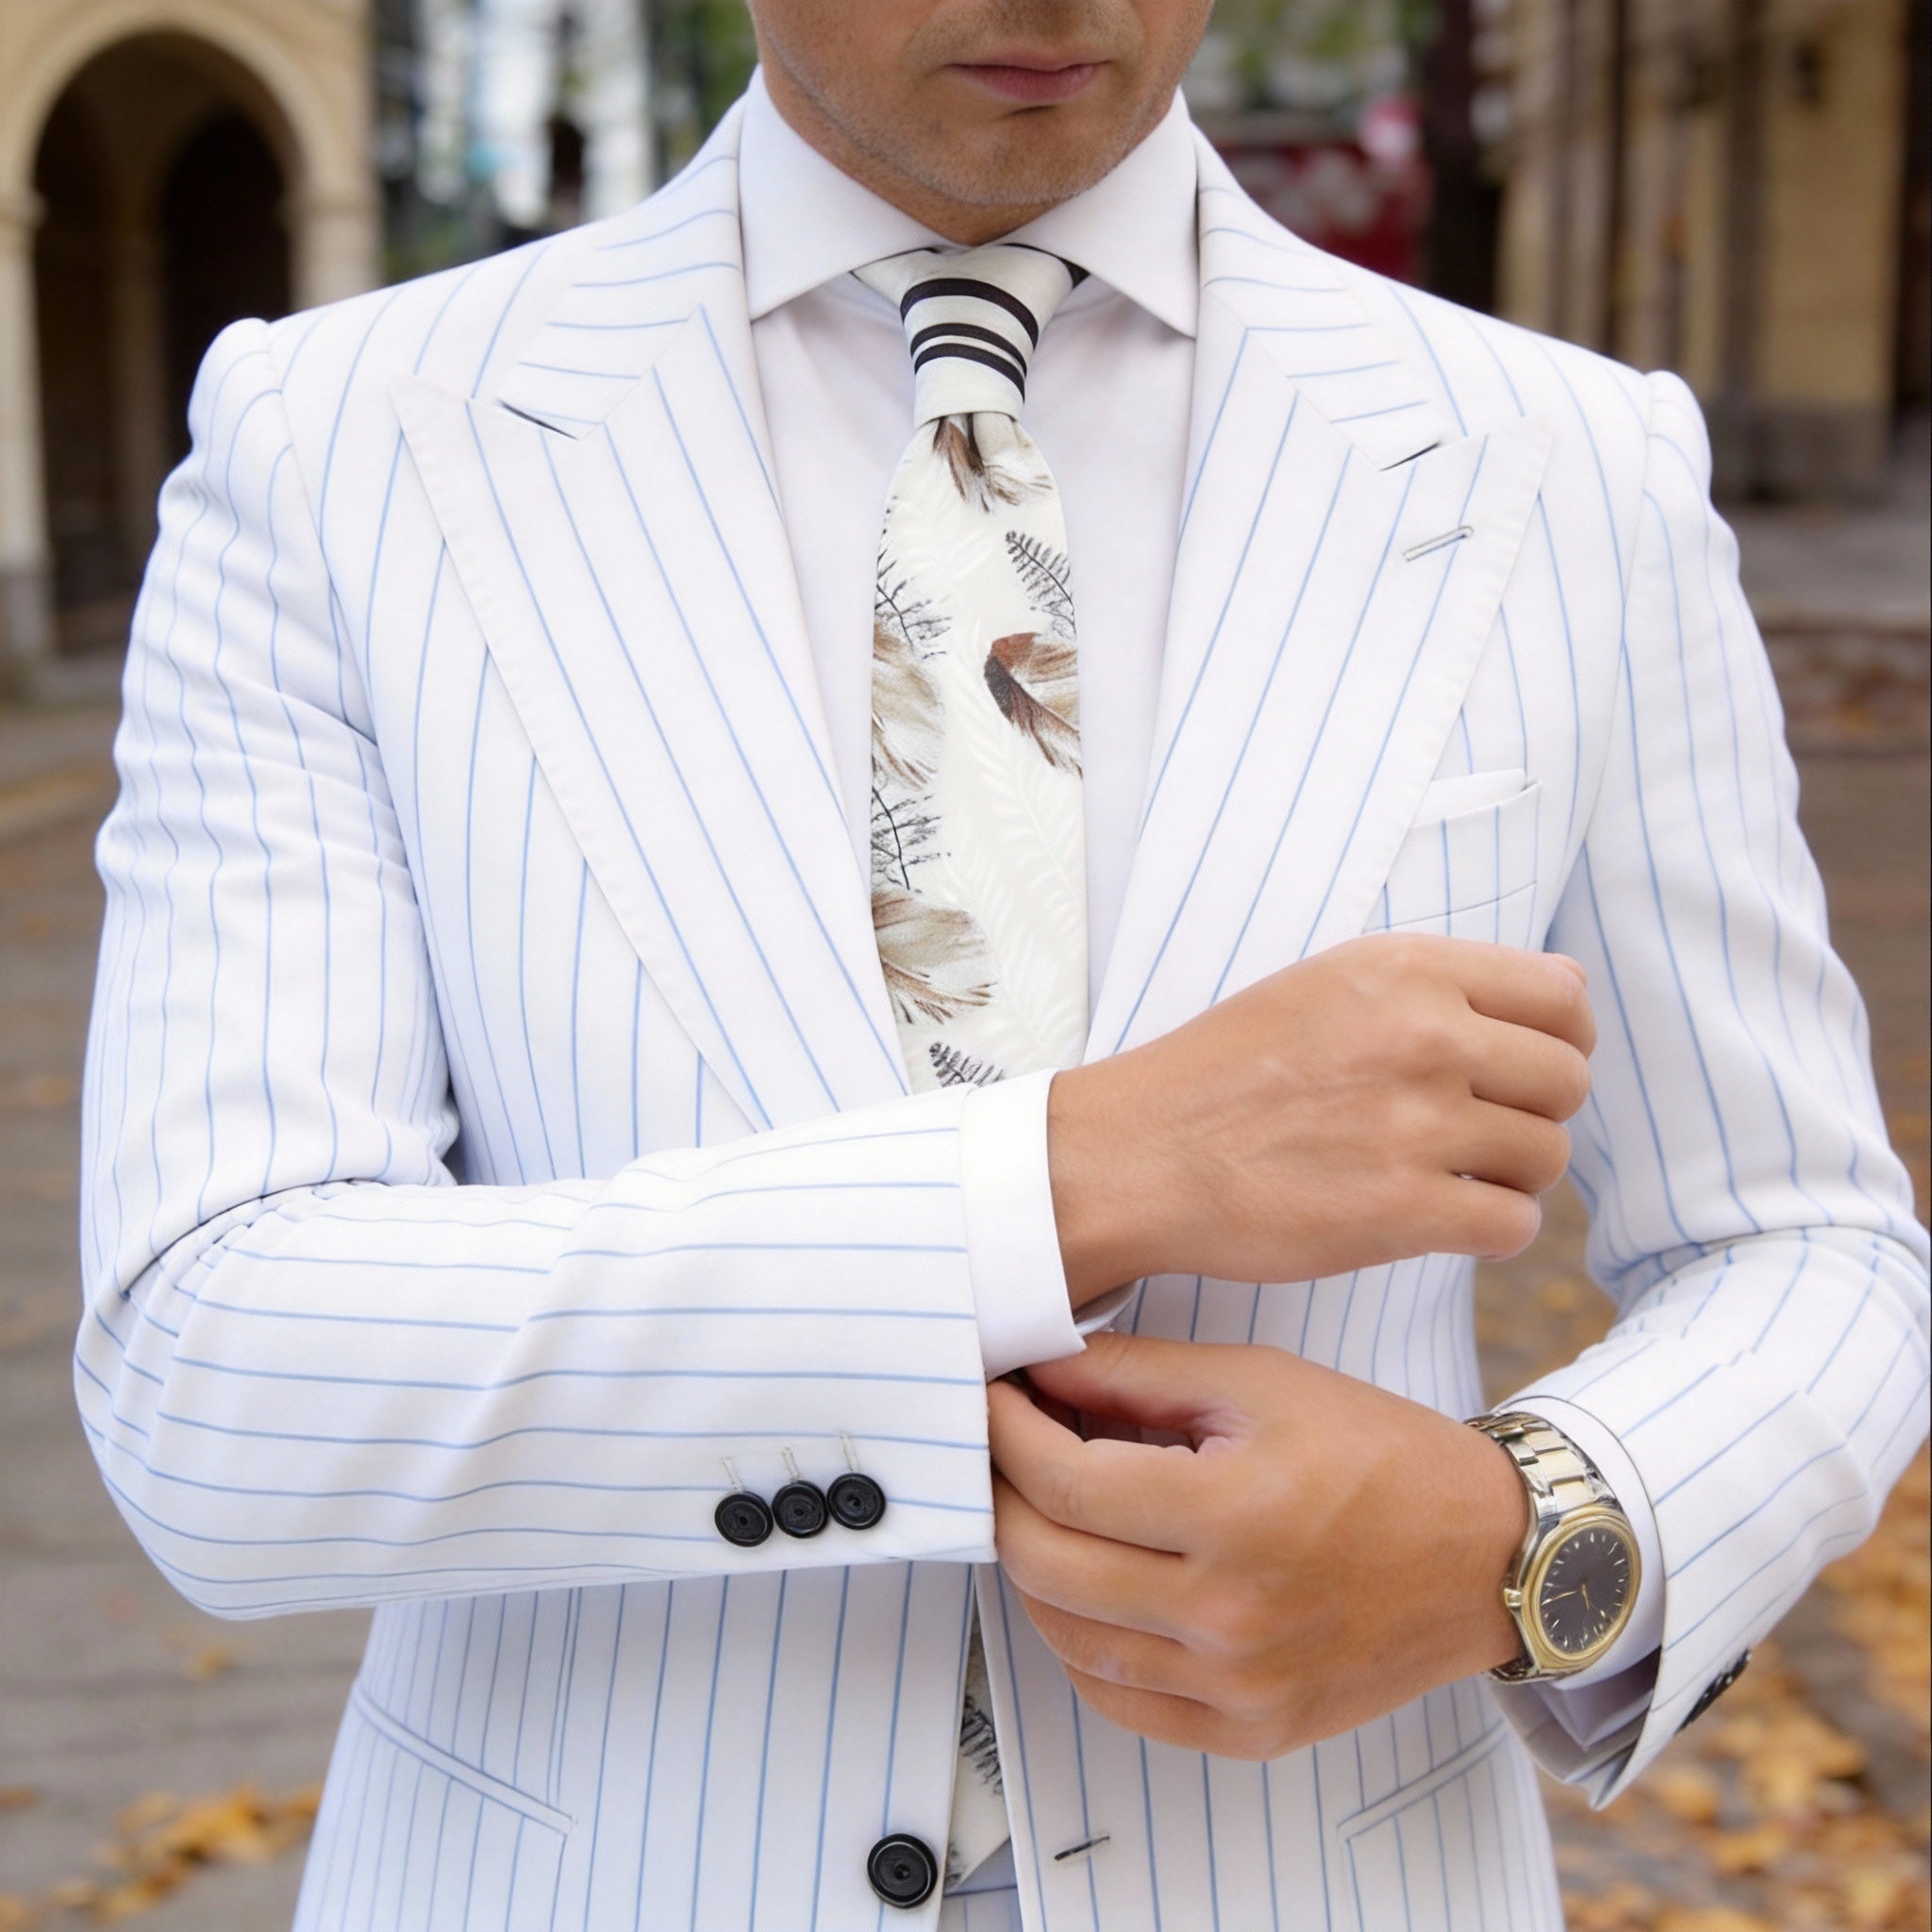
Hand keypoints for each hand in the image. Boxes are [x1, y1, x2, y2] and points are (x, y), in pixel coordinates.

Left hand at [989, 1332, 1528, 1759]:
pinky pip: (1119, 1699)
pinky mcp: (1250, 1731)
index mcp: (1235, 1514)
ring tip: (1038, 1509)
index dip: (1006, 1434)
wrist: (1488, 1556)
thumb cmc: (1379, 1454)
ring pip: (1068, 1638)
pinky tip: (1084, 1585)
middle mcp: (1230, 1615)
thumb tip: (1040, 1368)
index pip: (1064, 1484)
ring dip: (1031, 1567)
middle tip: (997, 1452)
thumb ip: (1139, 1376)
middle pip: (1045, 1564)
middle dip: (1000, 1497)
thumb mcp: (1262, 1383)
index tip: (990, 1398)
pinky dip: (1079, 1641)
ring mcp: (1238, 1687)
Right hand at [1049, 935, 1594, 1307]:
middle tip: (1477, 1132)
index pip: (1565, 997)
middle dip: (1536, 1112)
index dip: (1562, 1040)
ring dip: (1512, 1176)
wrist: (1141, 1155)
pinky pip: (1514, 1225)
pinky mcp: (1402, 1211)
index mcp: (1407, 969)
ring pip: (1547, 1157)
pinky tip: (1442, 1220)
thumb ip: (1444, 980)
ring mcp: (1415, 1124)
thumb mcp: (1328, 982)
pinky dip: (1492, 1231)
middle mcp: (1422, 1035)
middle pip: (1567, 1081)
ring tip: (1450, 1177)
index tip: (1522, 1070)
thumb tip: (1574, 985)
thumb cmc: (1228, 1071)